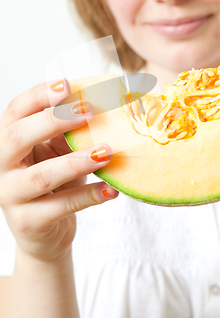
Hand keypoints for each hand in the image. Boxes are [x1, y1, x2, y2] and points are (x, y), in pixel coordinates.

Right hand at [0, 80, 117, 262]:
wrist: (45, 231)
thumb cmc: (54, 182)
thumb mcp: (58, 151)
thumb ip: (69, 131)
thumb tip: (100, 103)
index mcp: (8, 142)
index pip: (15, 112)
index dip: (38, 96)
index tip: (66, 85)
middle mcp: (2, 166)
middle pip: (18, 137)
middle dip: (53, 121)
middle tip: (89, 111)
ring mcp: (12, 196)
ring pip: (41, 175)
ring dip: (76, 162)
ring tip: (106, 152)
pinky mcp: (29, 222)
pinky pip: (61, 206)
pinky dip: (89, 196)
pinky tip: (111, 189)